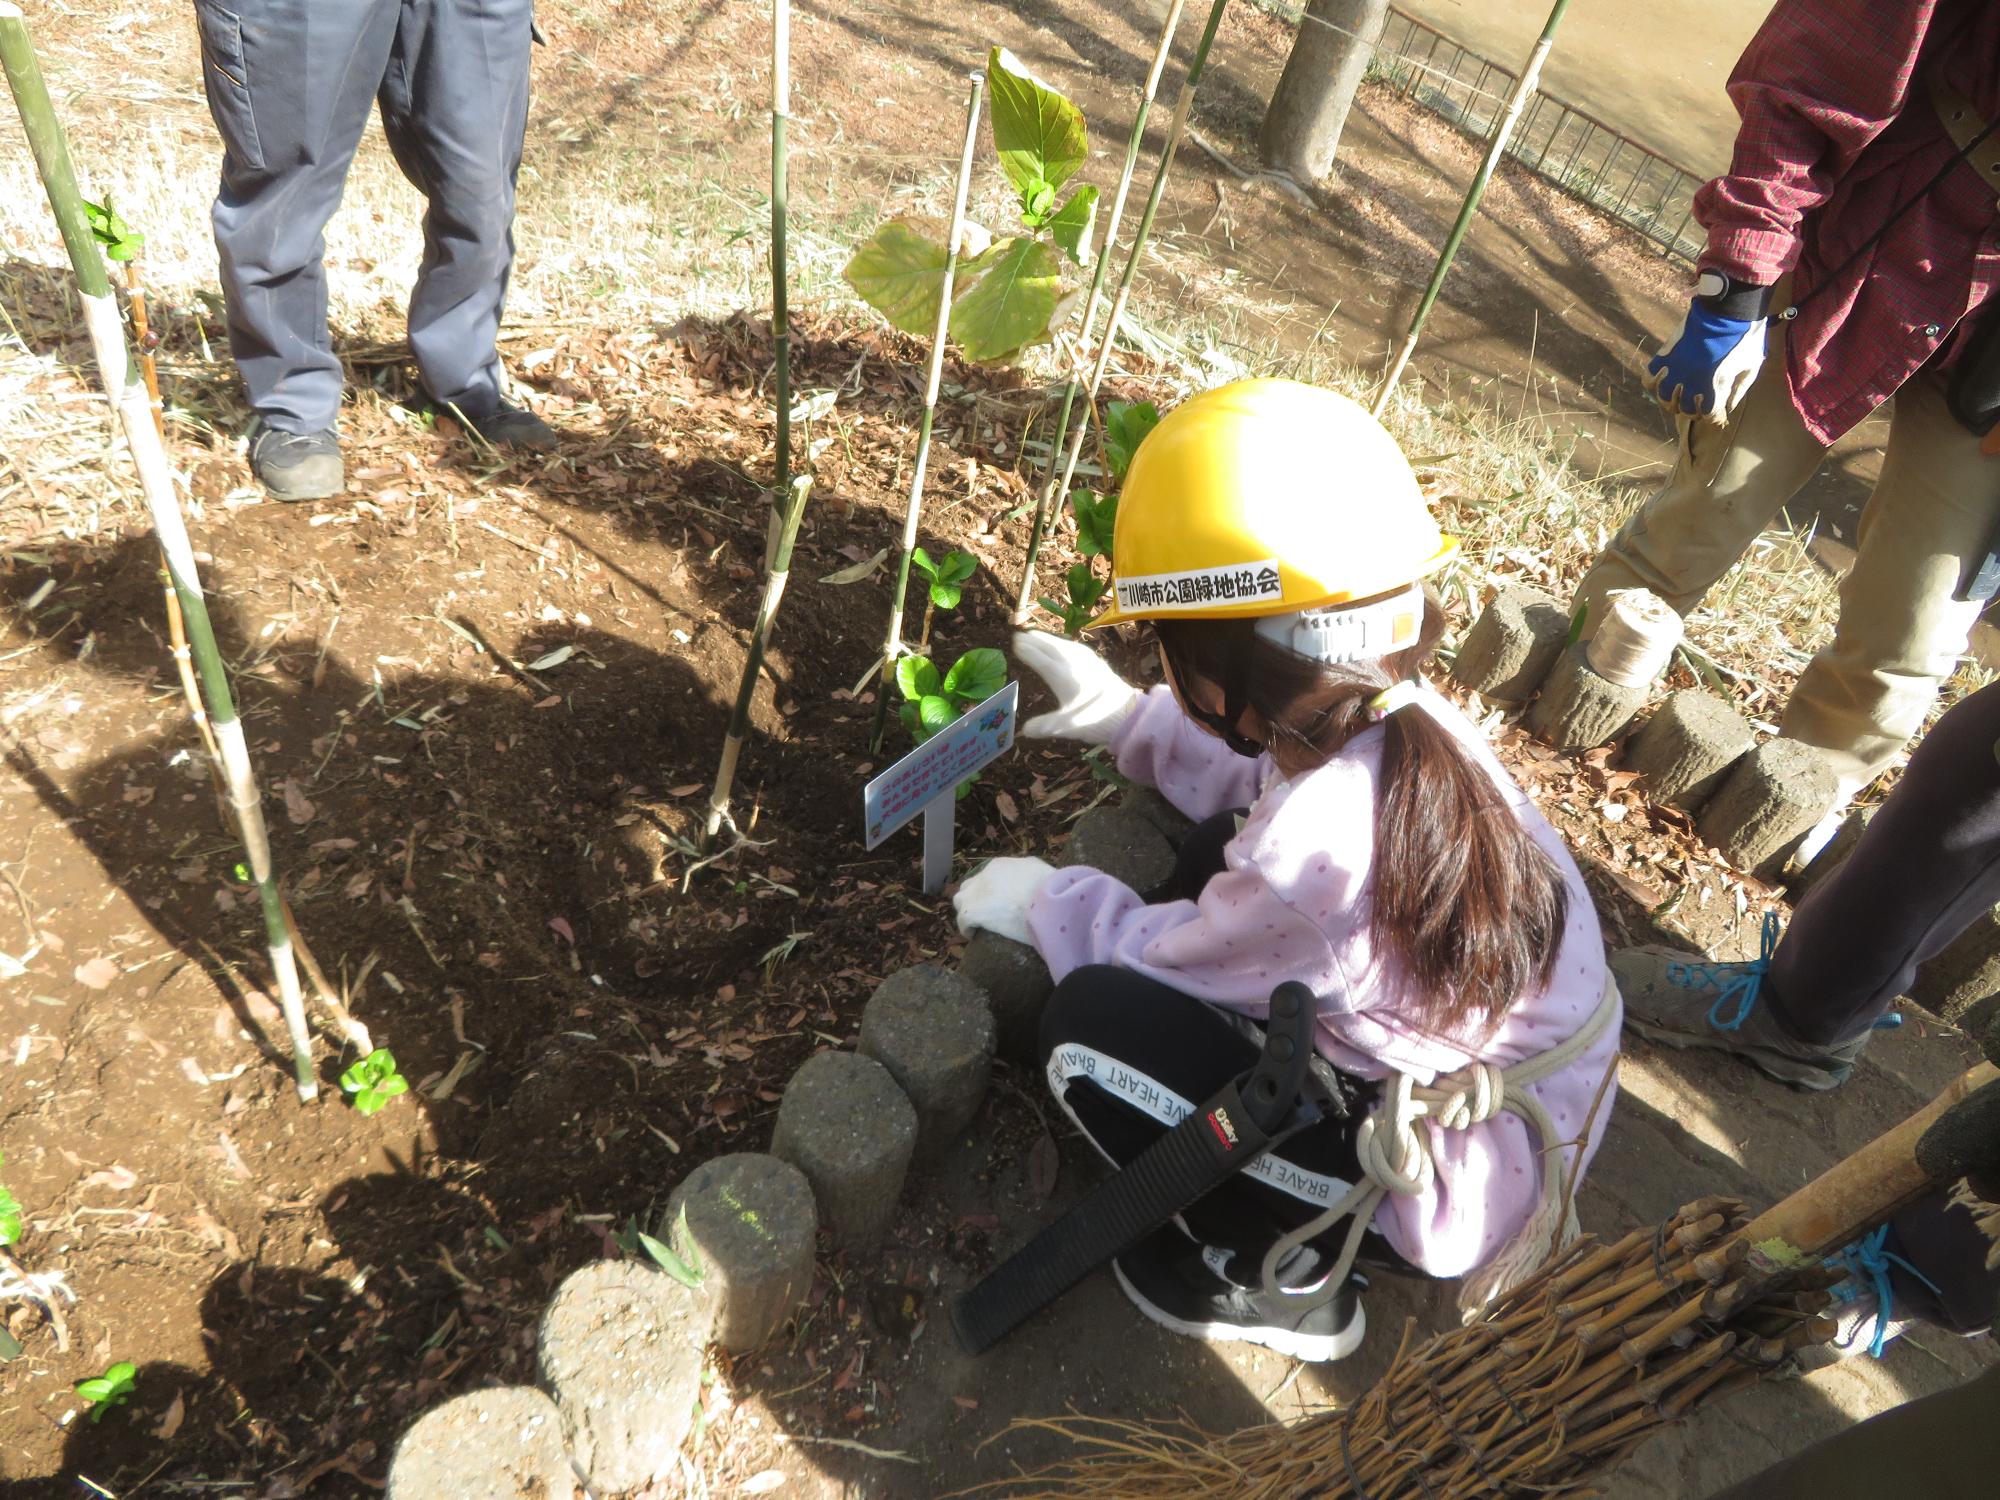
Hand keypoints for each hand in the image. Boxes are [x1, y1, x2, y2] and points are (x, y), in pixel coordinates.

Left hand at [953, 855, 1056, 944]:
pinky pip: (962, 921)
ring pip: (960, 900)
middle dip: (975, 898)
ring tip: (979, 923)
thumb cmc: (1049, 887)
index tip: (999, 902)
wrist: (1047, 902)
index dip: (990, 891)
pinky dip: (967, 928)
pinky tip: (974, 935)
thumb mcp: (1038, 869)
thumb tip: (1028, 877)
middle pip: (969, 887)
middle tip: (988, 912)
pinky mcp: (972, 912)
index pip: (986, 877)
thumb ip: (1028, 870)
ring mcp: (976, 894)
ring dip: (968, 911)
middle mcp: (984, 876)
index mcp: (999, 866)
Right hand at [1013, 630, 1139, 743]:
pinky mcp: (1099, 665)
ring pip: (1064, 645)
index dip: (1027, 651)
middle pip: (1051, 647)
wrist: (1129, 715)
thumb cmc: (1096, 720)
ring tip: (1038, 636)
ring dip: (1049, 640)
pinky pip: (1076, 648)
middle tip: (1021, 634)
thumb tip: (1024, 730)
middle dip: (1035, 640)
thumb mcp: (1067, 727)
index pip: (1040, 659)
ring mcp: (1088, 662)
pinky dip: (1065, 644)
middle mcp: (1073, 664)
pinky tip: (1067, 647)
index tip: (1015, 644)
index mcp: (1062, 676)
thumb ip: (1044, 726)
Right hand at [1640, 298, 1765, 423]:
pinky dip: (1654, 382)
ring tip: (1679, 396)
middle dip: (1695, 410)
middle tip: (1699, 403)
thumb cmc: (1746, 335)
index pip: (1709, 415)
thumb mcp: (1752, 365)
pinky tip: (1664, 380)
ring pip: (1664, 398)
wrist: (1730, 306)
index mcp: (1716, 384)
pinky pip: (1649, 376)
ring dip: (1672, 401)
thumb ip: (1740, 389)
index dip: (1714, 418)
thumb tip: (1728, 407)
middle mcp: (1692, 380)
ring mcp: (1676, 368)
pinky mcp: (1666, 354)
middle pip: (1686, 410)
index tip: (1718, 414)